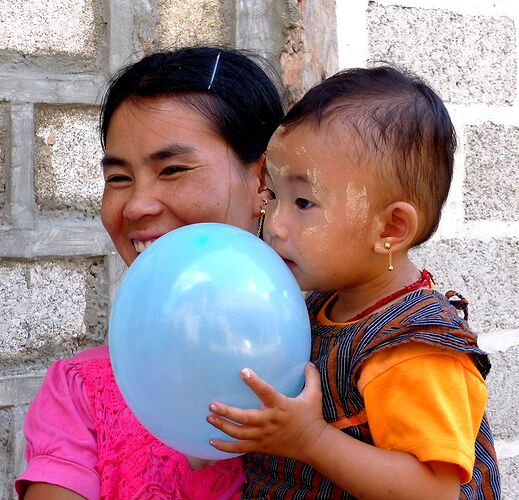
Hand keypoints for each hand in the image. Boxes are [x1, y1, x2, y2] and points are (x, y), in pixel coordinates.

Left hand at [207, 362, 326, 460]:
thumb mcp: (314, 395)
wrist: (313, 444)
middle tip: (212, 404)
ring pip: (239, 434)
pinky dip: (225, 447)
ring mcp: (263, 436)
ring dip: (223, 426)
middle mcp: (269, 422)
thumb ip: (311, 378)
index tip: (243, 372)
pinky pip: (240, 449)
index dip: (254, 382)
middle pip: (245, 418)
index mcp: (280, 406)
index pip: (266, 392)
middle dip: (227, 412)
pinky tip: (211, 441)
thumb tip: (309, 362)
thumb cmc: (311, 416)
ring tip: (209, 417)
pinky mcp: (260, 446)